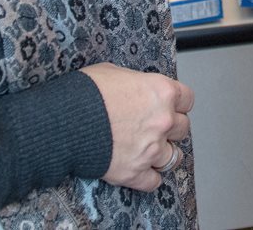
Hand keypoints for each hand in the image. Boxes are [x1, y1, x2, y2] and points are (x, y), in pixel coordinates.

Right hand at [80, 62, 193, 191]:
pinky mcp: (135, 172)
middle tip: (155, 128)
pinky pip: (154, 182)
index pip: (187, 99)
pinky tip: (141, 171)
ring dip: (163, 154)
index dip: (177, 103)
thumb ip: (134, 82)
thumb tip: (135, 88)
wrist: (65, 121)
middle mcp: (162, 121)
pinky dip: (149, 178)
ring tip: (150, 151)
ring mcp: (151, 149)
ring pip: (173, 157)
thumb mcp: (114, 72)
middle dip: (170, 128)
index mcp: (161, 93)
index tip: (171, 107)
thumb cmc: (86, 93)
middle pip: (182, 128)